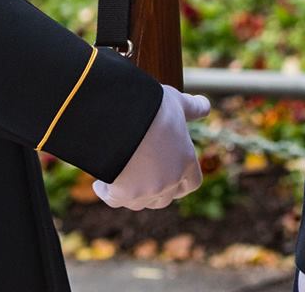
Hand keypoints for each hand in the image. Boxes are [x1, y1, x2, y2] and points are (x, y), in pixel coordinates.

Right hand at [92, 85, 209, 210]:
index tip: (170, 174)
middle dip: (155, 190)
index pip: (191, 182)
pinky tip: (99, 183)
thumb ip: (192, 107)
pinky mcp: (123, 194)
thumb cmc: (152, 107)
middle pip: (164, 198)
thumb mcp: (176, 102)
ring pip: (140, 202)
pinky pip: (113, 199)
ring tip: (120, 177)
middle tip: (142, 175)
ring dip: (131, 193)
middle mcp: (169, 181)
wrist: (120, 116)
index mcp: (186, 161)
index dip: (181, 181)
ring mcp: (146, 191)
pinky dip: (106, 192)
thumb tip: (204, 105)